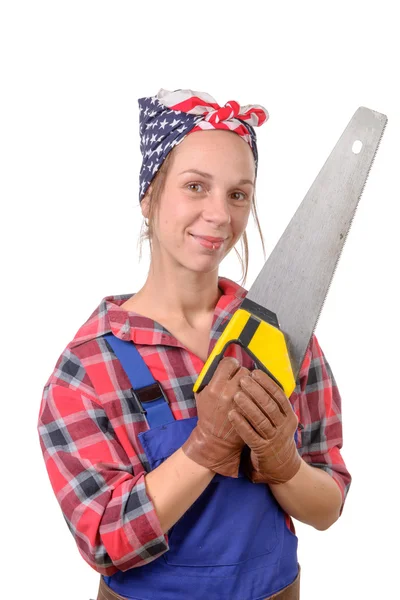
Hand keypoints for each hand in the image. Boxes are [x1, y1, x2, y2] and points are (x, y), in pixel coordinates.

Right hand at [182, 357, 249, 477]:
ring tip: (249, 389)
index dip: (232, 364)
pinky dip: (258, 395)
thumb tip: (221, 362)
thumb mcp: (202, 394)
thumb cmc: (208, 415)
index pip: (229, 363)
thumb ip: (210, 377)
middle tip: (242, 380)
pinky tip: (255, 398)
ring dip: (253, 384)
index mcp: (215, 386)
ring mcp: (241, 403)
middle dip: (244, 375)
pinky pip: (260, 396)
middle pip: (244, 371)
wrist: (215, 440)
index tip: (233, 369)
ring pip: (255, 383)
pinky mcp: (251, 412)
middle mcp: (228, 392)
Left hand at [228, 369, 301, 483]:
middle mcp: (284, 427)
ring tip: (236, 395)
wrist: (283, 467)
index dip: (267, 383)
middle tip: (243, 380)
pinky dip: (241, 424)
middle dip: (256, 391)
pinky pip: (251, 435)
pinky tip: (232, 414)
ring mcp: (274, 439)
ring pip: (261, 420)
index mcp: (289, 416)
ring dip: (248, 406)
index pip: (279, 396)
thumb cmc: (276, 437)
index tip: (254, 373)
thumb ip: (272, 405)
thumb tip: (256, 380)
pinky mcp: (263, 450)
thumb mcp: (281, 421)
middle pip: (270, 406)